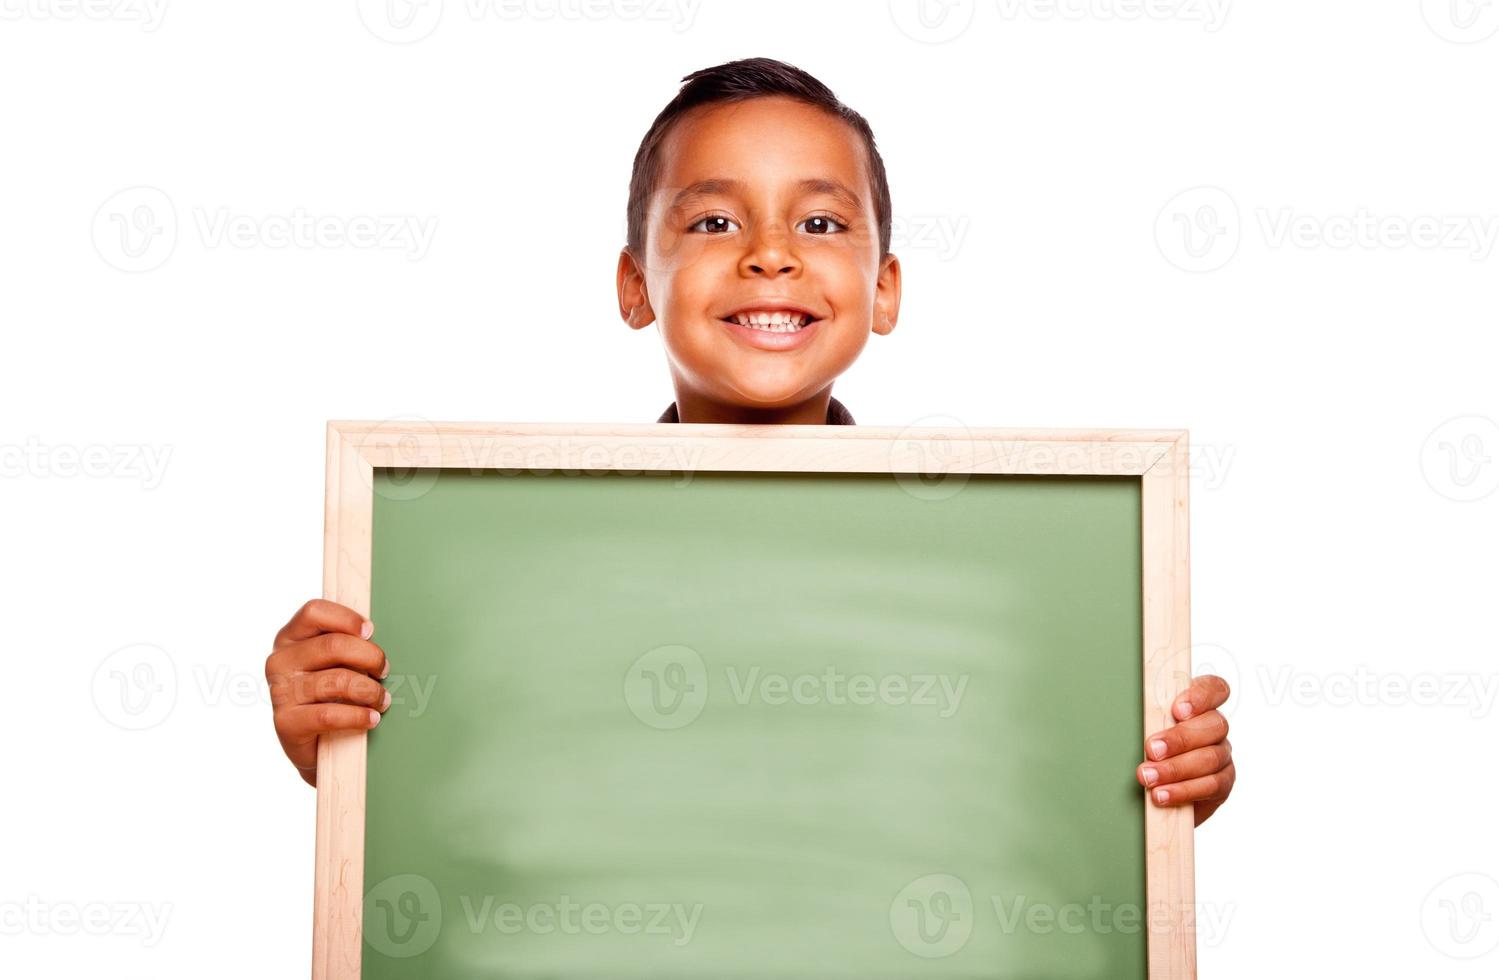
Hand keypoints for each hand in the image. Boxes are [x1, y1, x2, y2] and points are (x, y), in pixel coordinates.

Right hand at [265, 599, 389, 786]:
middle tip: (385, 670)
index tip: (370, 631)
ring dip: (370, 690)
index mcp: (290, 638)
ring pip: (337, 680)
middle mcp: (279, 661)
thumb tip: (372, 633)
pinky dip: (358, 716)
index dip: (346, 618)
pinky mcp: (285, 722)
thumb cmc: (332, 696)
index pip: (314, 611)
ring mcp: (279, 692)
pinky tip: (373, 718)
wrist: (317, 748)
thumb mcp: (335, 663)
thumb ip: (345, 645)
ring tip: (382, 699)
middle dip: (370, 657)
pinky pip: (329, 714)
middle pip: (333, 645)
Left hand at [1136, 675, 1234, 825]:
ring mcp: (1222, 755)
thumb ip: (1148, 717)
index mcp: (1199, 706)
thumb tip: (1116, 707)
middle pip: (1214, 725)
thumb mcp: (1146, 727)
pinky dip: (1183, 790)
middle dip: (1180, 738)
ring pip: (1211, 758)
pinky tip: (1162, 795)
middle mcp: (1215, 728)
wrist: (1160, 793)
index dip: (1201, 696)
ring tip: (1148, 777)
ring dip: (1176, 769)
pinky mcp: (1222, 783)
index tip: (1177, 710)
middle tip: (1151, 749)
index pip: (1215, 689)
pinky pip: (1211, 785)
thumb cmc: (1150, 749)